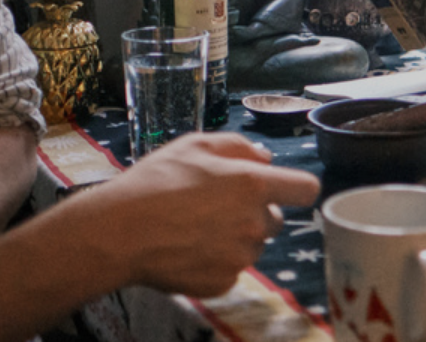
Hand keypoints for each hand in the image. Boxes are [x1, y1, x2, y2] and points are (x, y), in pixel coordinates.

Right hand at [82, 133, 319, 297]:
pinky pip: (230, 270)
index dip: (295, 187)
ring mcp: (240, 257)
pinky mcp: (223, 282)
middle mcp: (254, 223)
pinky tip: (188, 249)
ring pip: (251, 245)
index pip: (305, 189)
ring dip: (235, 237)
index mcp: (252, 184)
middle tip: (217, 206)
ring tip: (195, 227)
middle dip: (254, 212)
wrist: (120, 231)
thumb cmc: (156, 180)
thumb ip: (239, 146)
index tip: (283, 189)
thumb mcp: (195, 144)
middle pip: (274, 220)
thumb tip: (266, 158)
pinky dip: (215, 261)